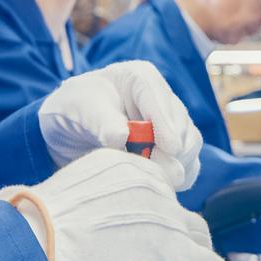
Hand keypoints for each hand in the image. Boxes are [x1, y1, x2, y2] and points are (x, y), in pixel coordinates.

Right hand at [0, 150, 237, 260]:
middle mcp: (154, 187)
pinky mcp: (173, 255)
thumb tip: (104, 215)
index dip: (160, 210)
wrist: (38, 244)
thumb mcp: (73, 185)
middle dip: (180, 235)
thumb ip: (102, 192)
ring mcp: (166, 221)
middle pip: (183, 213)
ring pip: (196, 238)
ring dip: (195, 256)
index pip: (161, 187)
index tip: (159, 224)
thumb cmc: (40, 224)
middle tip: (171, 254)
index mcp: (129, 166)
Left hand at [39, 61, 202, 190]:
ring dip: (175, 164)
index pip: (158, 96)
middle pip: (180, 124)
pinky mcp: (174, 149)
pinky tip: (159, 182)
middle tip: (153, 172)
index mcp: (140, 78)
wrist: (70, 132)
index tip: (170, 147)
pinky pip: (190, 164)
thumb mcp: (79, 109)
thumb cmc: (73, 110)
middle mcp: (161, 99)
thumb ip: (100, 121)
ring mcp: (171, 124)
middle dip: (170, 150)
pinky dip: (180, 176)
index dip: (165, 122)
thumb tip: (122, 137)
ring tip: (150, 177)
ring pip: (190, 145)